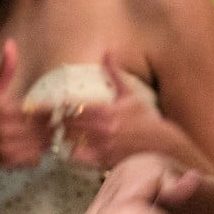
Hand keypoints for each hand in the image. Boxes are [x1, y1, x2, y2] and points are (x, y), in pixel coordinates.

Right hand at [0, 41, 50, 169]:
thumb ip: (6, 68)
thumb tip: (10, 43)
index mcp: (9, 110)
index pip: (45, 112)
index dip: (55, 111)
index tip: (58, 109)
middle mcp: (10, 130)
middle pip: (48, 130)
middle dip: (54, 127)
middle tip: (56, 124)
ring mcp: (9, 148)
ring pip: (43, 146)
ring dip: (47, 140)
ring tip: (42, 134)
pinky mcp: (8, 162)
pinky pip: (35, 160)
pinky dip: (37, 154)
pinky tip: (30, 146)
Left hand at [60, 53, 185, 169]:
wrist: (163, 145)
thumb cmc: (146, 119)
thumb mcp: (130, 94)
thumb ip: (115, 74)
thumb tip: (108, 52)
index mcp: (106, 112)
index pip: (73, 107)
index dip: (61, 106)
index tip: (56, 105)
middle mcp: (101, 130)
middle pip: (68, 125)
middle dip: (59, 121)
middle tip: (50, 119)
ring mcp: (101, 147)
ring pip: (71, 141)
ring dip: (62, 136)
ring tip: (58, 132)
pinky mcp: (103, 161)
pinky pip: (79, 158)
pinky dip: (71, 152)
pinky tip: (70, 147)